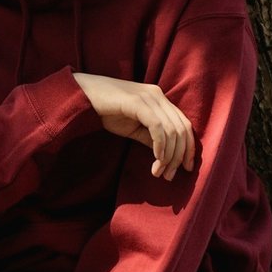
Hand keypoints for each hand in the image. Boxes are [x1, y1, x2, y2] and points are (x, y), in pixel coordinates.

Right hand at [74, 73, 194, 179]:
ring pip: (172, 130)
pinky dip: (160, 145)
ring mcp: (149, 97)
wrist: (83, 96)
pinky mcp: (138, 102)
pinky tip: (156, 159)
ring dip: (168, 156)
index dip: (189, 148)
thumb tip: (166, 155)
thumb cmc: (106, 111)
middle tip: (170, 176)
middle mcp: (158, 96)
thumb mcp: (134, 128)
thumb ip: (151, 138)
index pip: (184, 124)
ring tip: (158, 172)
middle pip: (182, 129)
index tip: (186, 168)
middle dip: (178, 156)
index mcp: (160, 100)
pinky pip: (158, 127)